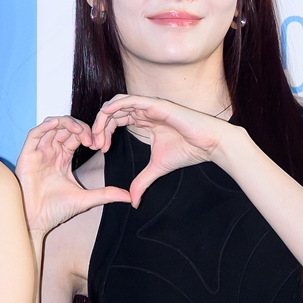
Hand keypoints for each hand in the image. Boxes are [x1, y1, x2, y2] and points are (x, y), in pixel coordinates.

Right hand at [15, 117, 129, 237]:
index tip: (98, 145)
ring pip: (51, 127)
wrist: (37, 222)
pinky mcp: (26, 156)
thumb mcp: (85, 199)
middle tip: (91, 139)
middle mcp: (49, 153)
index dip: (87, 134)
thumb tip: (129, 197)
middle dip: (80, 128)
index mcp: (62, 159)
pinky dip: (45, 126)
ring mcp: (38, 154)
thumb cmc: (55, 211)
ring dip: (66, 123)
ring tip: (79, 130)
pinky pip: (34, 134)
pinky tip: (57, 124)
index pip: (75, 136)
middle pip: (64, 128)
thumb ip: (106, 194)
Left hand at [87, 94, 235, 204]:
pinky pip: (131, 100)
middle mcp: (145, 110)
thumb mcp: (157, 169)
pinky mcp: (157, 105)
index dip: (103, 132)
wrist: (209, 145)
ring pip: (117, 104)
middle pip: (112, 112)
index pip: (115, 120)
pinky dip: (115, 106)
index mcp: (144, 120)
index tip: (99, 150)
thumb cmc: (188, 151)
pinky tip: (105, 117)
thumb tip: (133, 202)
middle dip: (98, 127)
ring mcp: (150, 106)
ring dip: (103, 118)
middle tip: (94, 145)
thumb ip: (142, 182)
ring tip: (97, 136)